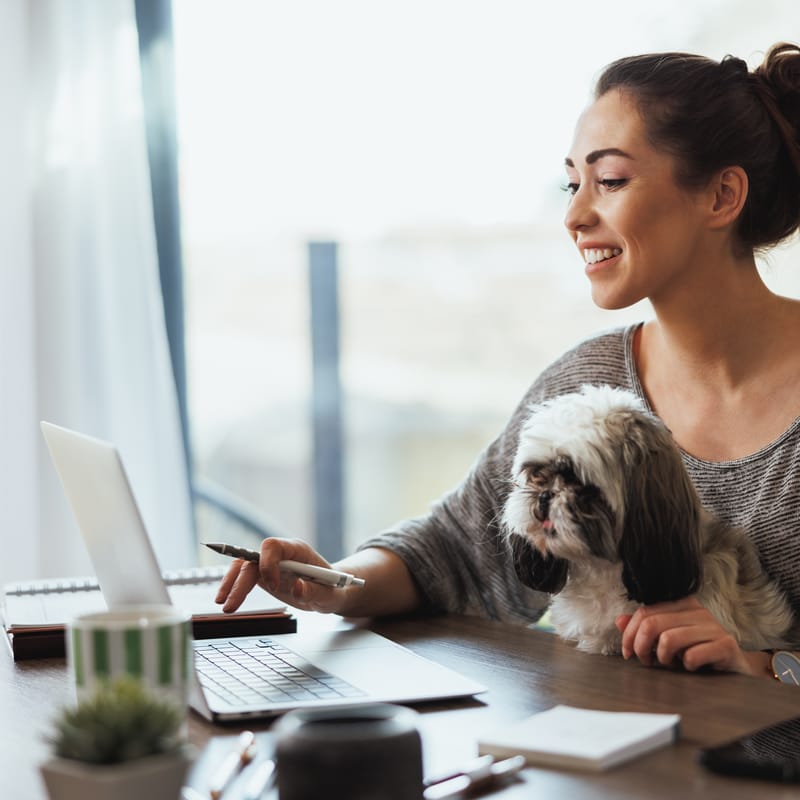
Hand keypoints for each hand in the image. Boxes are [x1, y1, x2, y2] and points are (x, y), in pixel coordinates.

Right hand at [215, 537, 346, 614]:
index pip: (272, 546)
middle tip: (231, 604)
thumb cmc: (333, 589)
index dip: (267, 563)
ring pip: (243, 567)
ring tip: (222, 604)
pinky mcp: (265, 575)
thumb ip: (314, 591)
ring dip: (230, 583)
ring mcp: (271, 564)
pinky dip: (233, 587)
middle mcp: (281, 554)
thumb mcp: (329, 594)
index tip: (273, 586)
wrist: (330, 591)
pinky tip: (226, 600)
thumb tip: (297, 587)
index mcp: (297, 550)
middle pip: (252, 559)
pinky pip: (244, 577)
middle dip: (240, 580)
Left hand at [615, 596, 765, 676]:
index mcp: (681, 604)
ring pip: (668, 639)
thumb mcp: (667, 640)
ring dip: (663, 658)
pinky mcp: (726, 645)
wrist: (737, 667)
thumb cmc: (698, 652)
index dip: (629, 634)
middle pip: (652, 624)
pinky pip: (692, 655)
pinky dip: (686, 666)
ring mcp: (713, 626)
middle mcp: (697, 610)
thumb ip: (644, 630)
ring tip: (671, 664)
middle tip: (646, 662)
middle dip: (641, 647)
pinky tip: (693, 667)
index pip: (644, 613)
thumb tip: (620, 621)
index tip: (628, 653)